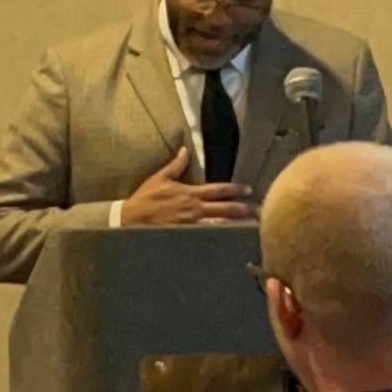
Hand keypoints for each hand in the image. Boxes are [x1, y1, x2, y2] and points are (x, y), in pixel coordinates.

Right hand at [122, 145, 254, 227]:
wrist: (131, 220)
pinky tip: (232, 241)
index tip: (249, 190)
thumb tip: (185, 150)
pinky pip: (208, 237)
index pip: (218, 190)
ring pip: (221, 225)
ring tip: (252, 227)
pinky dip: (221, 238)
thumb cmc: (145, 199)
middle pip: (226, 209)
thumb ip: (175, 165)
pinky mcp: (187, 237)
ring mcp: (192, 226)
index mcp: (190, 193)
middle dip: (244, 210)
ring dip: (237, 225)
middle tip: (259, 211)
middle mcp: (195, 210)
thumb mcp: (159, 178)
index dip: (235, 189)